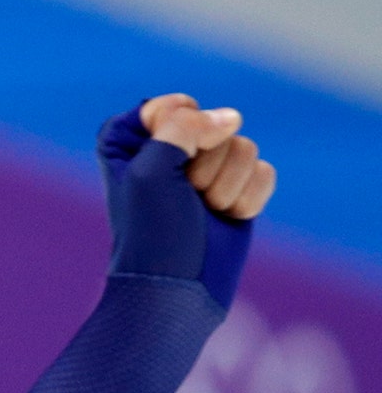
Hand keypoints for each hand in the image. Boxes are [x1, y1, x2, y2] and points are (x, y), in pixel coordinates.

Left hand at [97, 94, 274, 309]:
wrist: (179, 286)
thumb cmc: (154, 231)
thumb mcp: (152, 171)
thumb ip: (184, 127)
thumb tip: (232, 118)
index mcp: (129, 141)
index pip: (172, 106)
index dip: (177, 134)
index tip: (161, 166)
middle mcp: (168, 149)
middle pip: (214, 125)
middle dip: (205, 166)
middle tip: (184, 198)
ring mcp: (205, 169)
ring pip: (244, 147)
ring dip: (226, 186)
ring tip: (203, 211)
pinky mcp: (237, 189)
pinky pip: (263, 172)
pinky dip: (247, 199)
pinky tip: (225, 219)